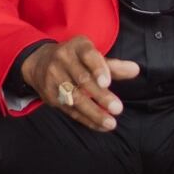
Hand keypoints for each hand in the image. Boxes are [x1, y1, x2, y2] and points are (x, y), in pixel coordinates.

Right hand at [22, 36, 139, 131]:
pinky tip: (101, 126)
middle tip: (117, 108)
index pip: (88, 55)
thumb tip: (135, 69)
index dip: (98, 69)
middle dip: (100, 95)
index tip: (107, 83)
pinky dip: (86, 119)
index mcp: (77, 47)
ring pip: (75, 98)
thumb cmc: (76, 58)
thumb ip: (114, 65)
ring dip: (94, 112)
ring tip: (111, 122)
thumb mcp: (92, 55)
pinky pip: (69, 110)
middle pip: (82, 80)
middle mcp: (63, 60)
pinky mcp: (50, 95)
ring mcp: (54, 78)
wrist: (39, 62)